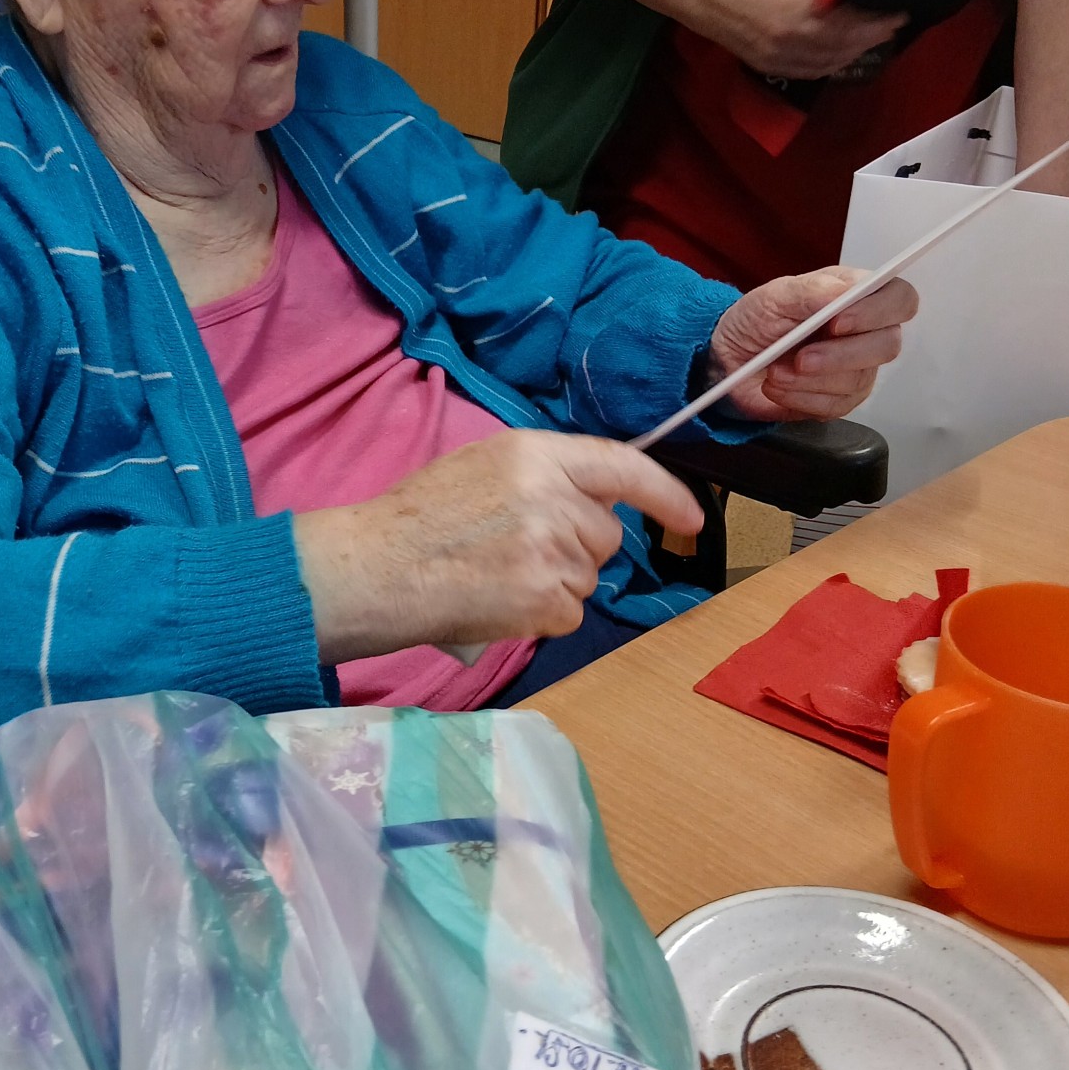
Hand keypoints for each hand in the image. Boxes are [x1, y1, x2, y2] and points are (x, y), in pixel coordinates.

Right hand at [293, 430, 702, 663]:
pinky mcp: (545, 599)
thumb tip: (597, 502)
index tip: (692, 518)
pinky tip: (498, 602)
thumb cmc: (419, 519)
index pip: (623, 467)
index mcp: (535, 453)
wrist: (376, 568)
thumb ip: (544, 476)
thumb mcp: (483, 467)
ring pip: (588, 576)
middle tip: (517, 551)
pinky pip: (570, 613)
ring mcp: (551, 550)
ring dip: (555, 584)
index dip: (666, 494)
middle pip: (605, 535)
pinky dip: (541, 616)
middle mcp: (553, 496)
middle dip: (577, 548)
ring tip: (496, 576)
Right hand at [688, 0, 905, 80]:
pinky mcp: (771, 66)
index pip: (858, 20)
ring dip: (856, 52)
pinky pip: (812, 71)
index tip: (902, 9)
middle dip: (875, 36)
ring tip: (871, 38)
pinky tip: (841, 54)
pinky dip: (833, 64)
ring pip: (832, 63)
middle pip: (849, 45)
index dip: (883, 18)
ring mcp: (783, 57)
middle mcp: (797, 39)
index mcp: (806, 8)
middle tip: (892, 24)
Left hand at [707, 268, 918, 421]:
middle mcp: (865, 332)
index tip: (839, 321)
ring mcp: (856, 368)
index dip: (879, 311)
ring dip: (810, 379)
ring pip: (858, 380)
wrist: (729, 359)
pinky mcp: (840, 399)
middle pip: (888, 345)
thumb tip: (848, 291)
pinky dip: (801, 398)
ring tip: (776, 371)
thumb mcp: (776, 296)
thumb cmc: (755, 321)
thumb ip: (814, 289)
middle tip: (801, 358)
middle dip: (840, 355)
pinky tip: (778, 387)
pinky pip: (836, 406)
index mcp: (856, 295)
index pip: (899, 299)